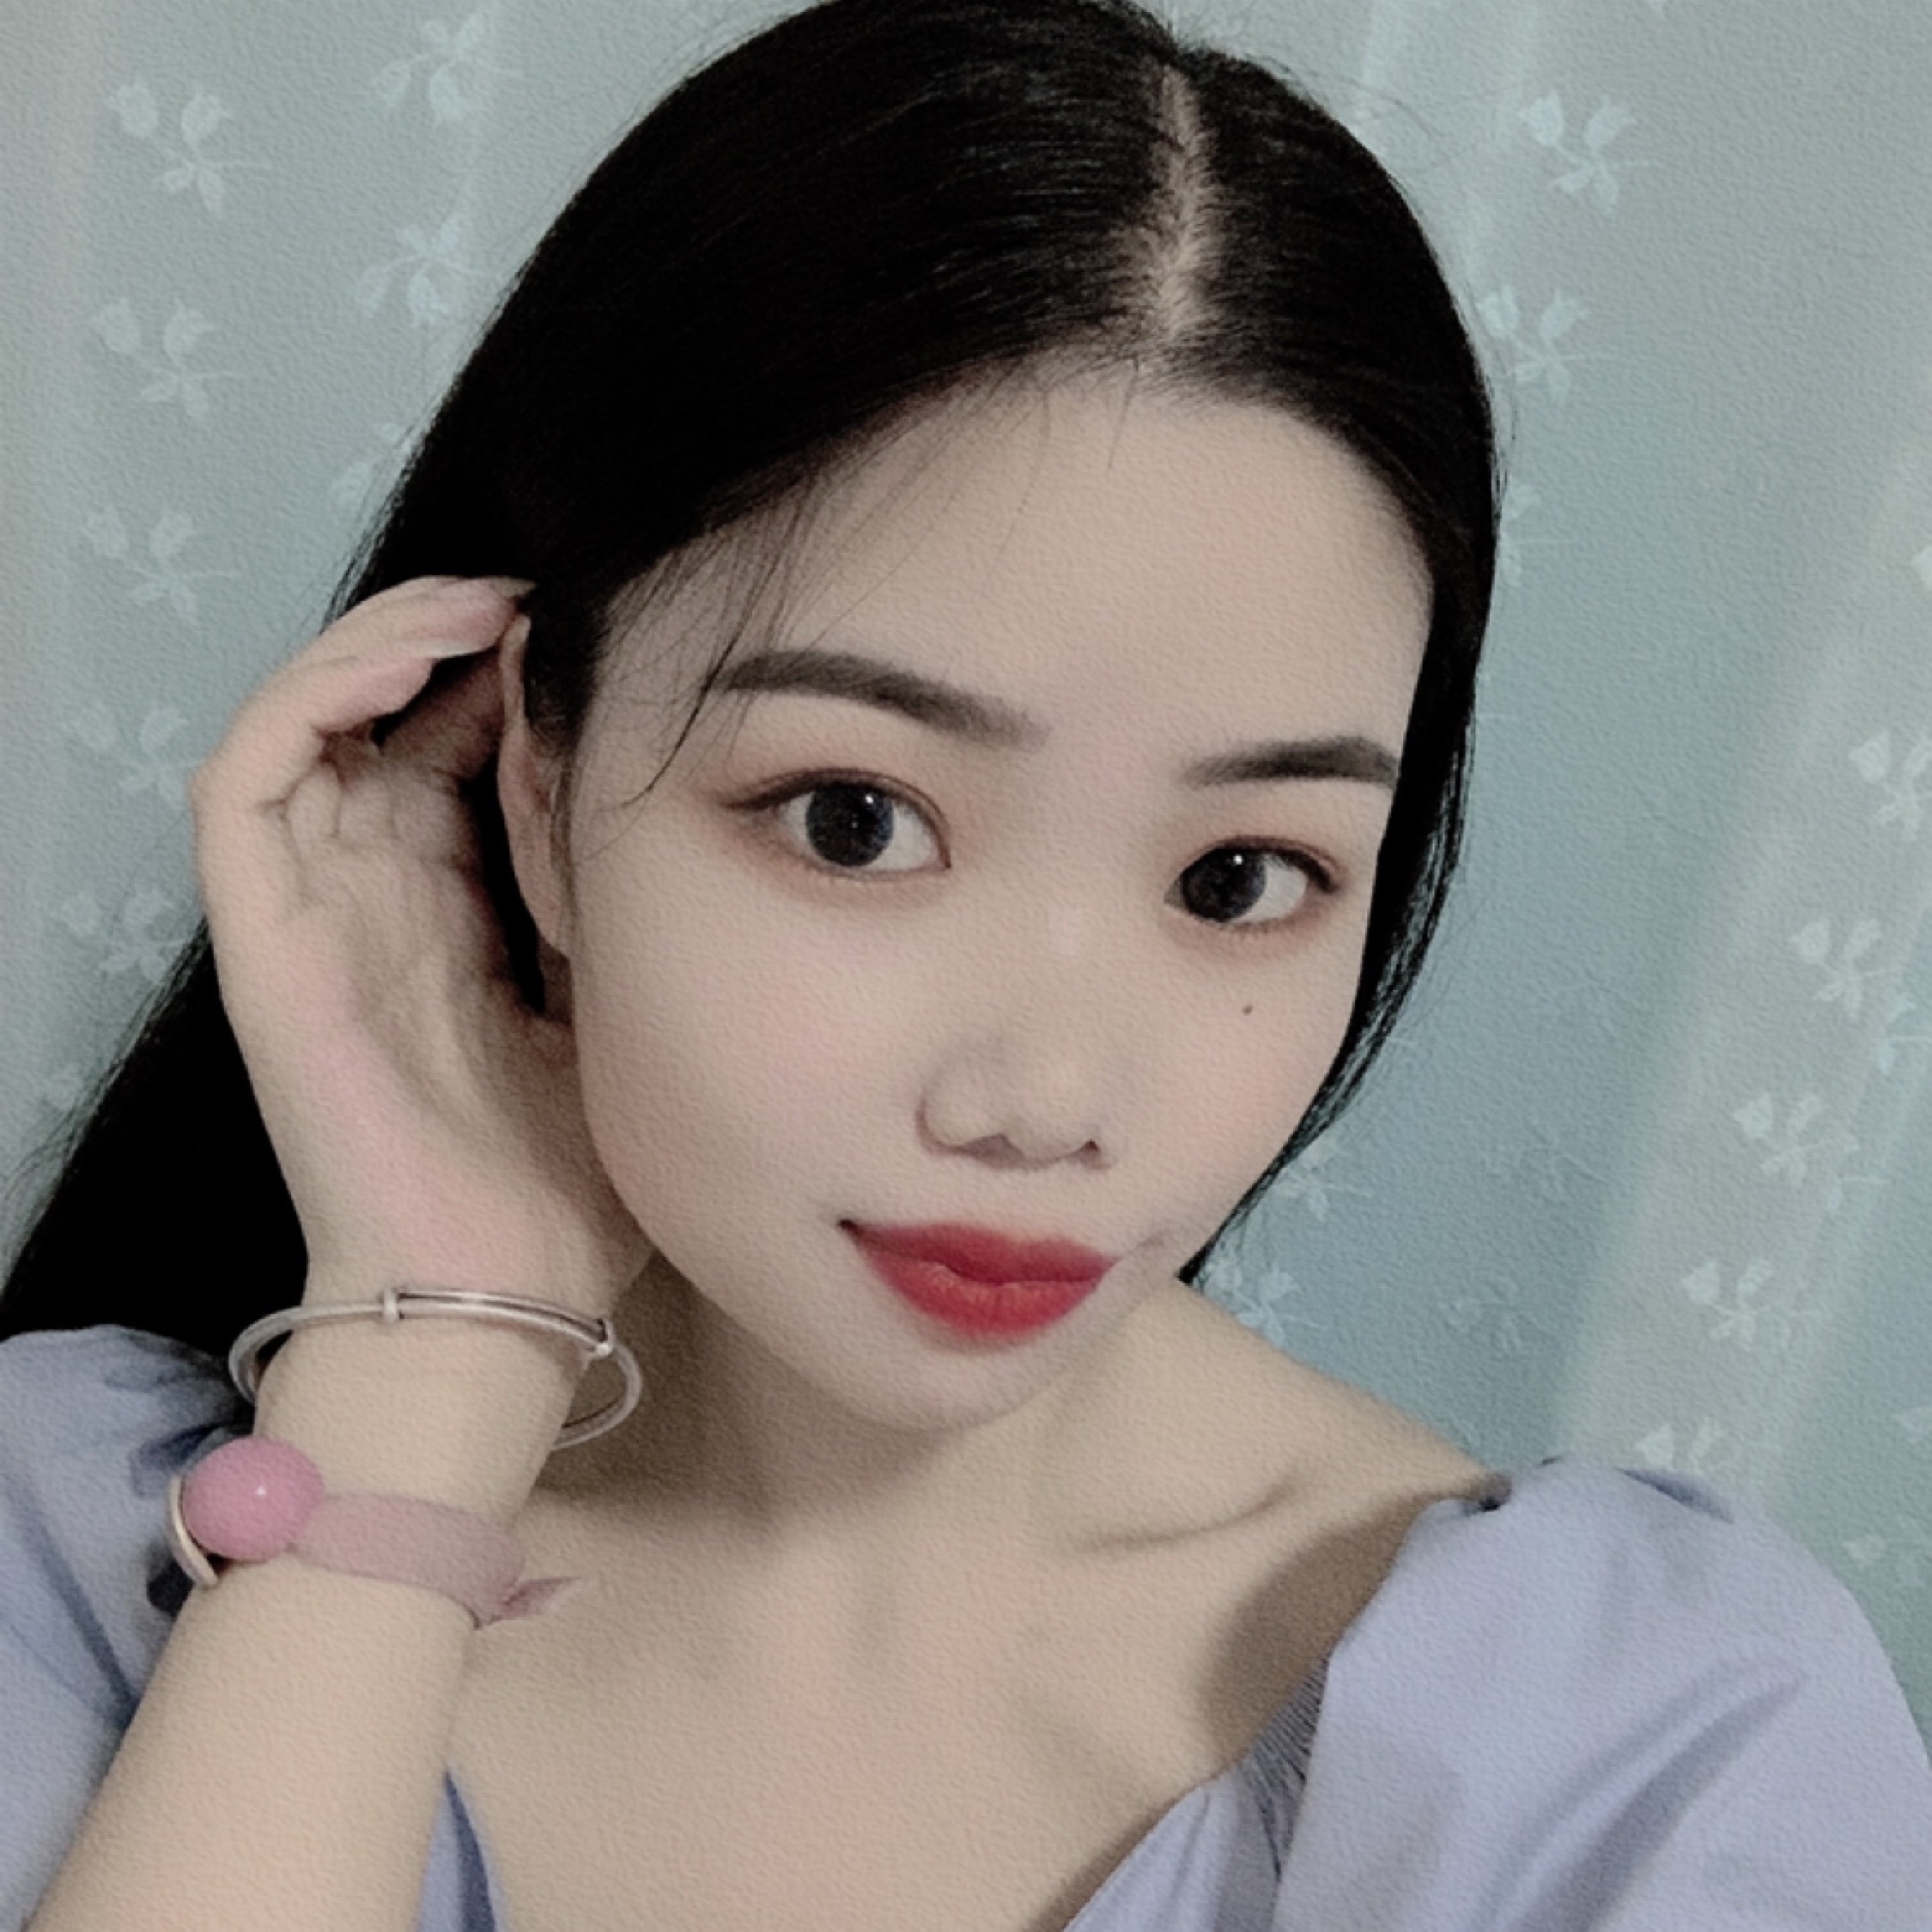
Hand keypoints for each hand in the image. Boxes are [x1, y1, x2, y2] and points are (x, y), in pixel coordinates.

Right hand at [189, 576, 651, 1315]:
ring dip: (382, 644)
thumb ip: (604, 908)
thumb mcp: (611, 1010)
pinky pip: (252, 776)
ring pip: (305, 722)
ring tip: (482, 608)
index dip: (505, 682)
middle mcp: (369, 897)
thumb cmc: (564, 1180)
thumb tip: (642, 797)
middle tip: (544, 604)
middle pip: (378, 721)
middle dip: (451, 641)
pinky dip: (317, 695)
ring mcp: (311, 912)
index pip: (452, 755)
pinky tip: (419, 659)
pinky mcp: (265, 936)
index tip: (591, 641)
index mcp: (446, 915)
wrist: (499, 1293)